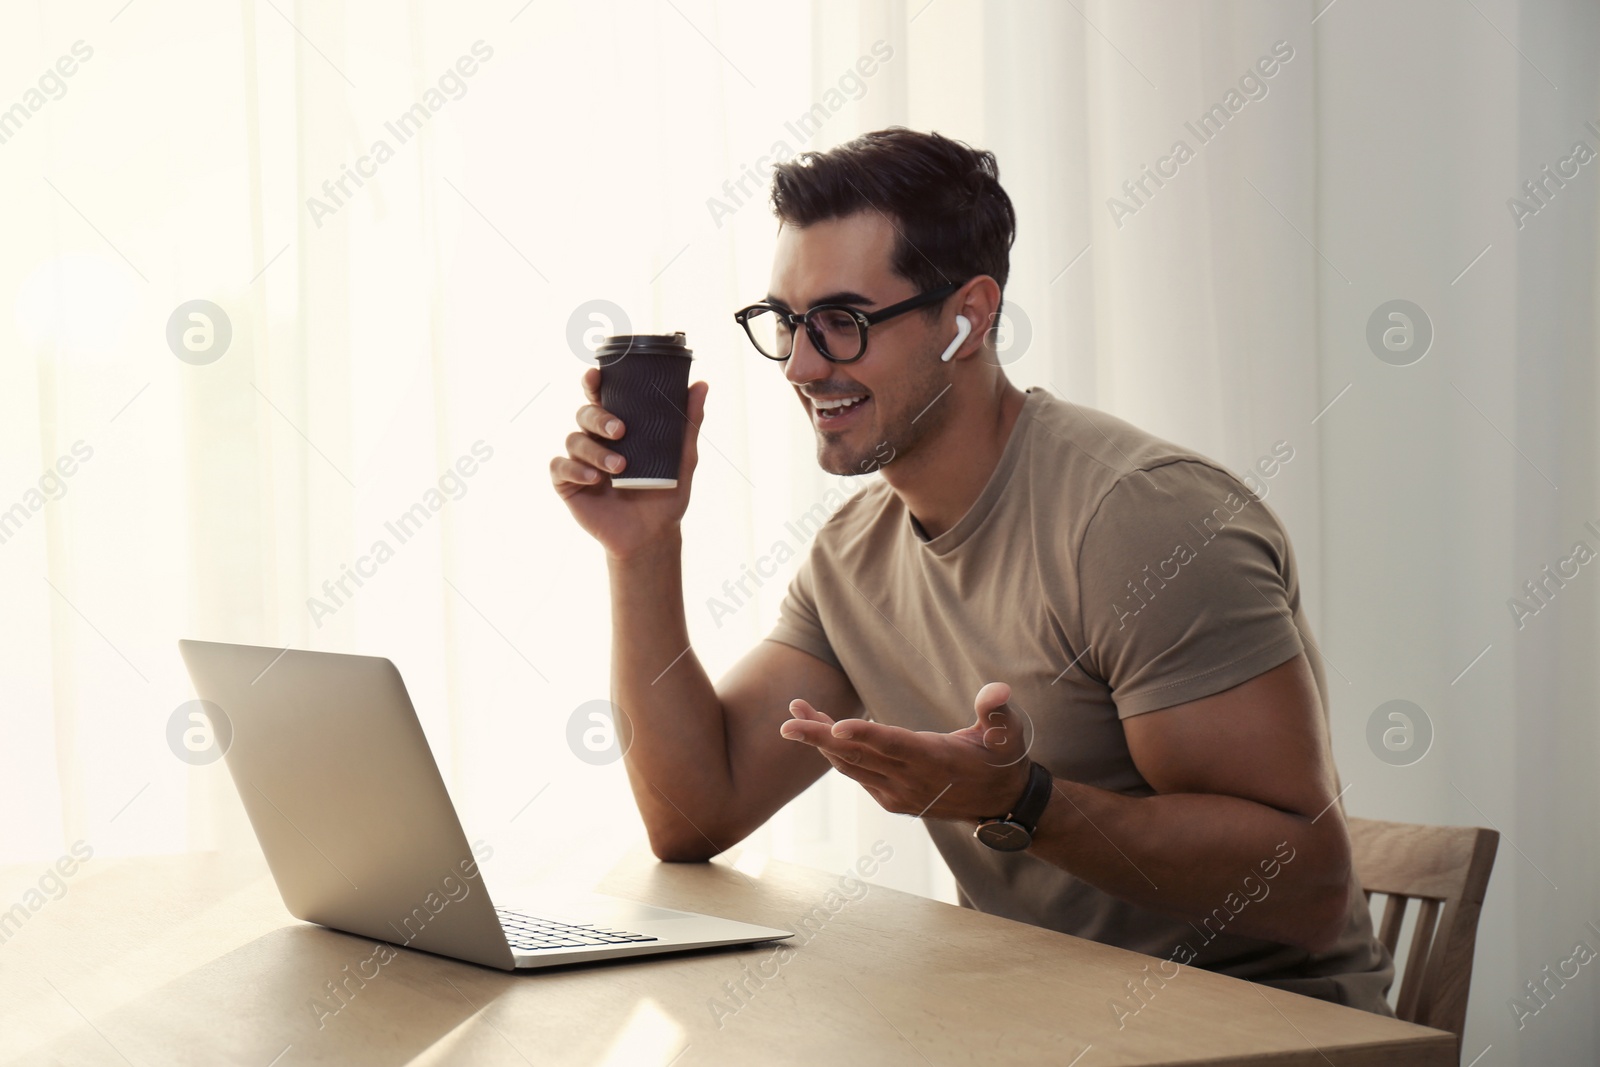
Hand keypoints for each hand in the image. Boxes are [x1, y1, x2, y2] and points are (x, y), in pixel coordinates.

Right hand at [550, 367, 708, 559]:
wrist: (652, 535)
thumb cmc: (666, 495)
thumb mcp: (682, 458)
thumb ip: (688, 422)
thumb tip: (701, 385)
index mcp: (618, 427)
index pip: (601, 396)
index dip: (593, 382)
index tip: (596, 376)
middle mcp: (596, 439)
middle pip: (585, 413)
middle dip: (599, 418)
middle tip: (620, 431)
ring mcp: (580, 460)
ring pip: (574, 440)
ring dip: (595, 451)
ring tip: (620, 468)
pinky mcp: (567, 483)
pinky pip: (560, 467)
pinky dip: (576, 470)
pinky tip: (594, 479)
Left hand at [779, 681, 1033, 820]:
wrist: (1000, 805)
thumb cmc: (1003, 759)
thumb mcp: (1009, 735)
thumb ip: (999, 713)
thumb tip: (998, 691)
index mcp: (938, 761)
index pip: (895, 746)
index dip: (865, 736)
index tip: (835, 726)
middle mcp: (913, 782)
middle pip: (860, 757)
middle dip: (821, 736)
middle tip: (789, 718)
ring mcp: (899, 794)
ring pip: (851, 766)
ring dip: (821, 741)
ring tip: (797, 713)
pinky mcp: (892, 799)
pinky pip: (857, 774)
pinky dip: (836, 754)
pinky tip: (821, 730)